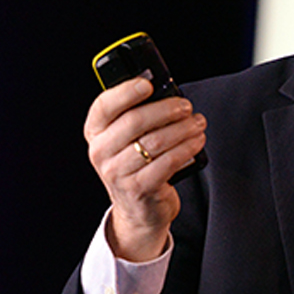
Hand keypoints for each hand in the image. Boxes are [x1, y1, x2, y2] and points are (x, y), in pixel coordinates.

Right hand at [84, 77, 206, 260]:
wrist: (140, 210)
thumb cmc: (137, 164)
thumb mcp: (128, 140)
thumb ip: (139, 116)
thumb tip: (167, 93)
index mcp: (95, 133)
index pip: (104, 106)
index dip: (126, 92)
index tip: (148, 84)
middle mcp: (101, 152)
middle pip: (134, 121)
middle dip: (166, 110)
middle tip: (186, 107)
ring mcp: (117, 173)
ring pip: (155, 142)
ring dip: (182, 129)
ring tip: (198, 123)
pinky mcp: (139, 189)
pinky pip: (167, 162)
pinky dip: (186, 148)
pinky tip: (197, 141)